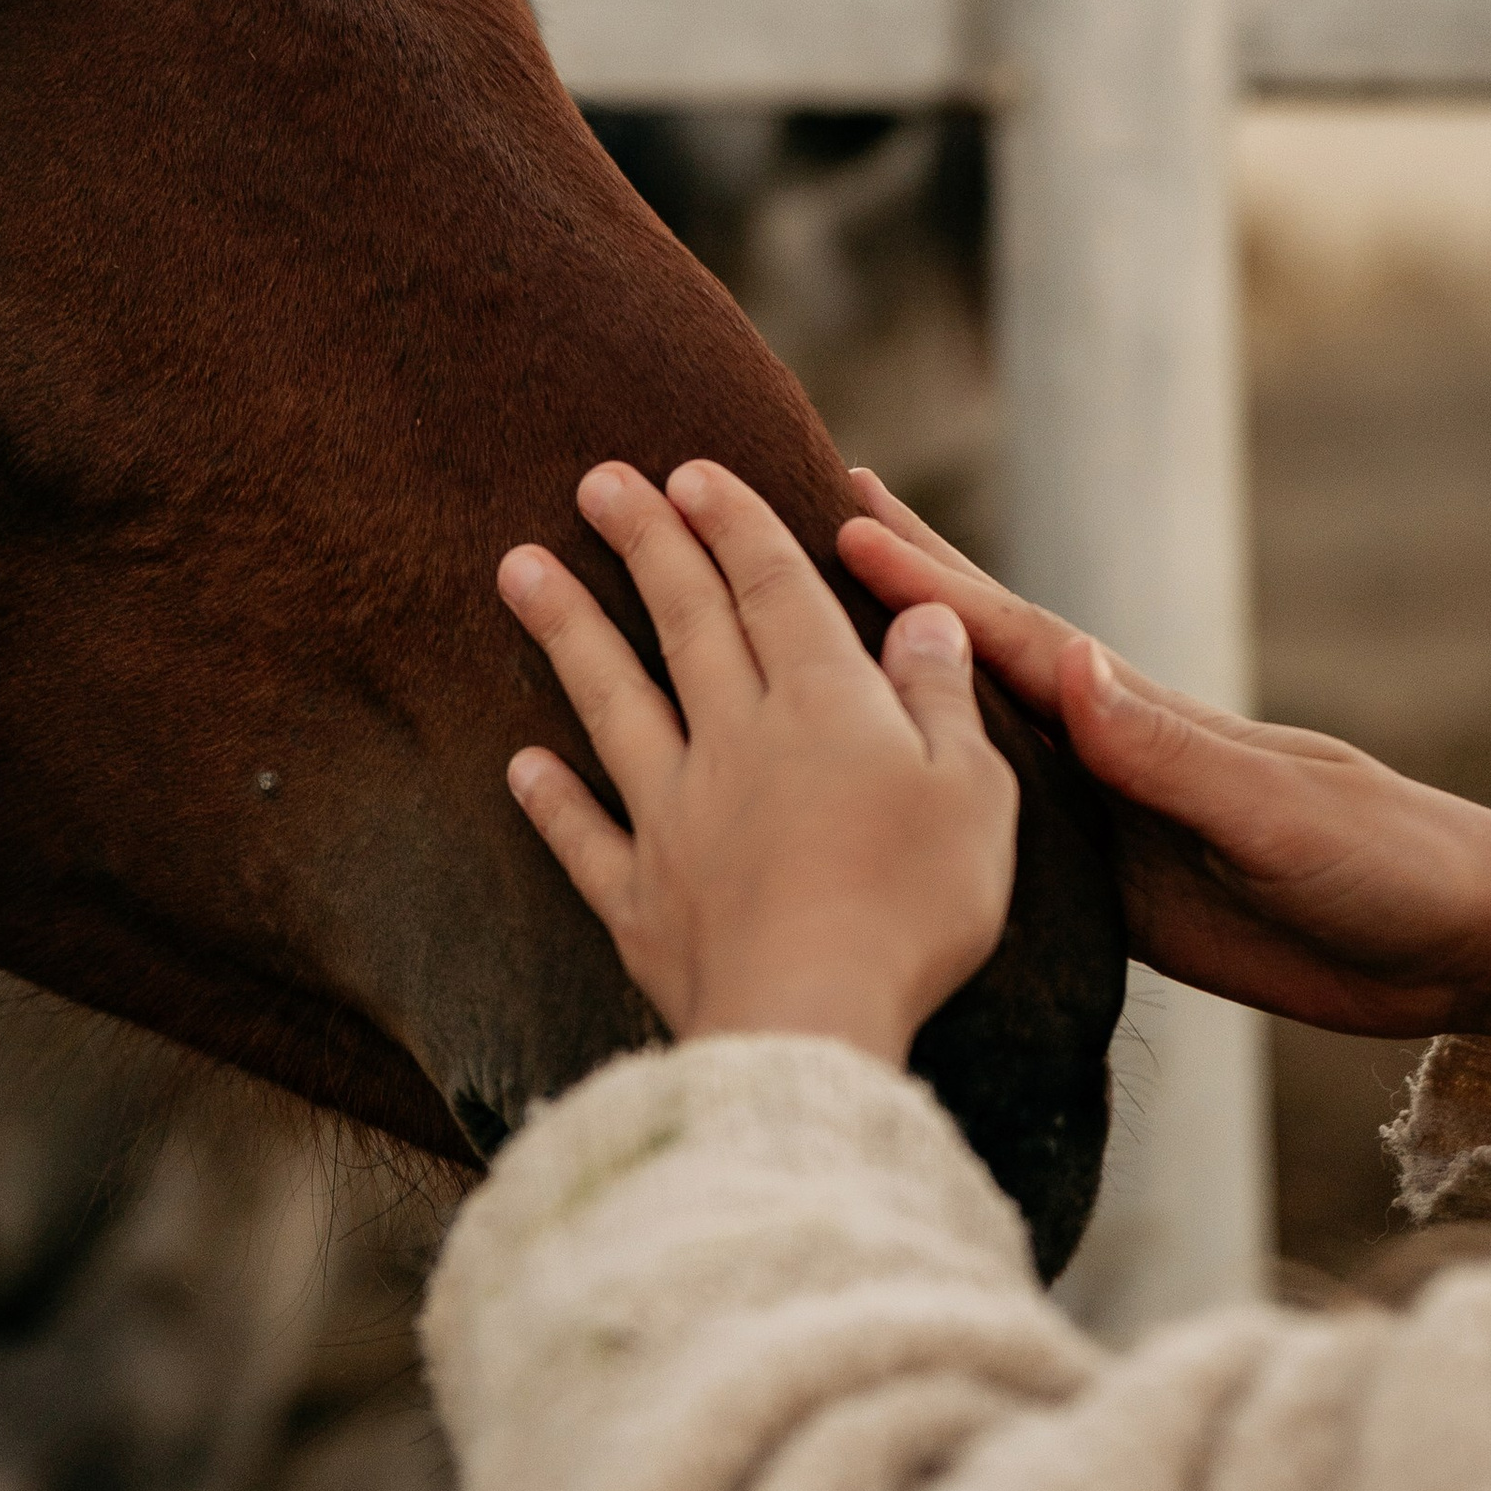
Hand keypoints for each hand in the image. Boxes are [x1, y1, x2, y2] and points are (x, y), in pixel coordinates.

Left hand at [496, 459, 1018, 1064]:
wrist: (811, 1018)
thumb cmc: (913, 905)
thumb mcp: (974, 791)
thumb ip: (940, 697)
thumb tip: (924, 617)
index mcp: (824, 708)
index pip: (774, 590)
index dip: (733, 525)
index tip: (690, 472)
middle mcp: (737, 743)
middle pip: (685, 623)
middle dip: (644, 543)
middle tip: (597, 480)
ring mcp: (677, 818)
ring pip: (613, 704)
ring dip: (567, 631)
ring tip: (516, 567)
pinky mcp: (642, 901)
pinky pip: (586, 839)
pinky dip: (553, 801)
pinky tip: (523, 765)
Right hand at [837, 474, 1490, 1050]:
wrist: (1453, 946)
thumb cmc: (1385, 862)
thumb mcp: (1277, 810)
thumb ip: (1167, 752)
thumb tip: (1069, 666)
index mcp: (1149, 720)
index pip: (1019, 639)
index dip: (931, 587)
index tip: (846, 525)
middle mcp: (1118, 752)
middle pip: (993, 658)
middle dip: (915, 585)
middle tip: (829, 506)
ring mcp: (1116, 817)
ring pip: (988, 737)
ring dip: (917, 679)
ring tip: (837, 627)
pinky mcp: (1122, 893)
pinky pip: (1012, 832)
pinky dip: (952, 792)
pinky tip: (906, 781)